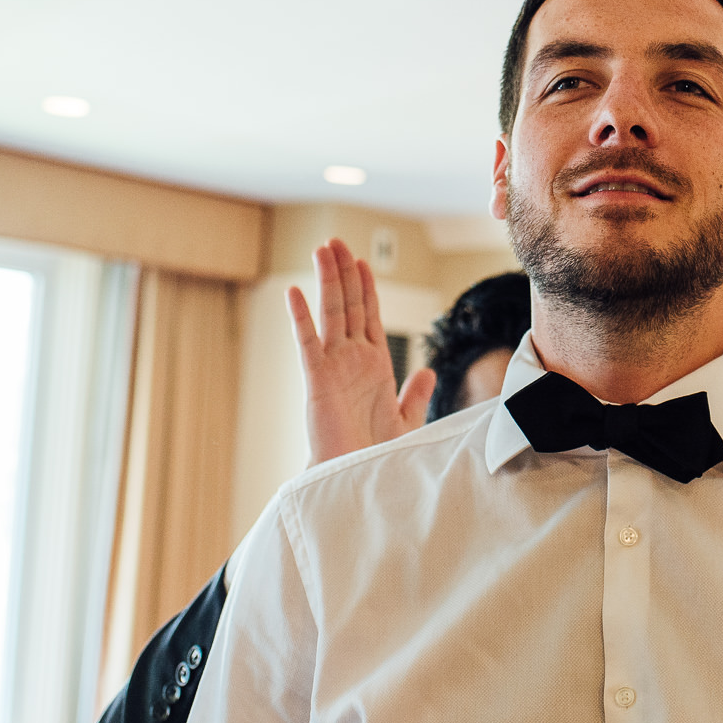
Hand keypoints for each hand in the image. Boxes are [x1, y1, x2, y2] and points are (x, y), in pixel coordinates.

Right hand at [286, 238, 434, 465]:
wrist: (355, 482)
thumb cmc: (376, 456)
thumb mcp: (406, 421)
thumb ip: (414, 394)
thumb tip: (428, 370)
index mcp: (374, 366)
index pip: (369, 316)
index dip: (366, 287)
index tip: (363, 261)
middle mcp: (352, 360)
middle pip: (349, 306)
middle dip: (345, 273)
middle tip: (337, 241)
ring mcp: (333, 368)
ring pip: (330, 315)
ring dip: (327, 281)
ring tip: (322, 249)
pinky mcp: (318, 382)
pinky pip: (308, 344)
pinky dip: (301, 318)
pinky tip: (294, 291)